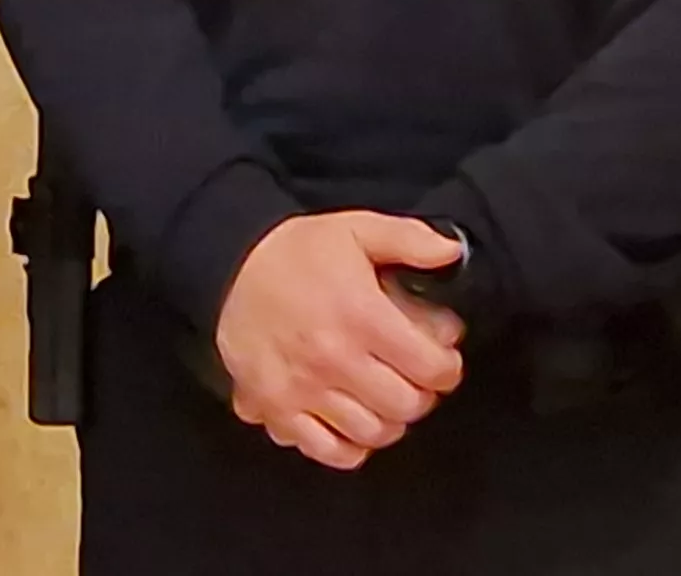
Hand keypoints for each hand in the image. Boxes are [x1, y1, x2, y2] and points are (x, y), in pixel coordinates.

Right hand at [213, 213, 469, 468]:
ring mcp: (304, 389)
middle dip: (422, 394)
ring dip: (389, 419)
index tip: (440, 357)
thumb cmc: (295, 252)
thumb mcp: (355, 229)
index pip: (432, 368)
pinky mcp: (277, 409)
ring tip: (384, 397)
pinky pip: (328, 451)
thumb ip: (409, 239)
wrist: (226, 267)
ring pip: (374, 433)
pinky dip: (349, 446)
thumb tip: (453, 253)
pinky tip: (352, 422)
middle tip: (415, 377)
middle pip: (407, 406)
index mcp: (360, 315)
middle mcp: (334, 359)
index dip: (447, 366)